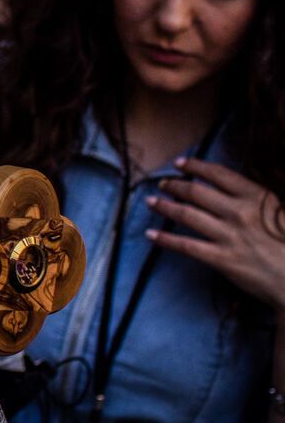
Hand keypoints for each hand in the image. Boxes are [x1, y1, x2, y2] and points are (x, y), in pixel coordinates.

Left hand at [147, 158, 284, 310]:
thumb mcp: (280, 211)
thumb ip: (256, 199)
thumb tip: (231, 189)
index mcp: (257, 197)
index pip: (219, 174)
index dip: (195, 166)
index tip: (180, 164)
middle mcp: (240, 212)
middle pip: (196, 192)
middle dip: (174, 185)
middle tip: (162, 184)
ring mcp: (229, 235)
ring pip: (186, 214)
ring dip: (164, 206)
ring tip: (151, 202)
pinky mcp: (222, 258)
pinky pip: (186, 246)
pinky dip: (165, 239)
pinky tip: (150, 235)